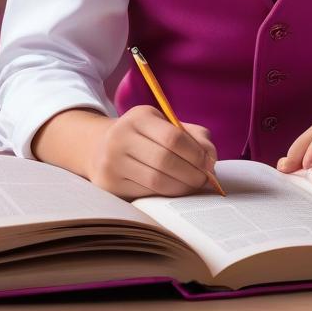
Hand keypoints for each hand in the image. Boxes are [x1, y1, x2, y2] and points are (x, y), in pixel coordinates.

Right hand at [86, 106, 217, 200]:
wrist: (101, 147)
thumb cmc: (144, 136)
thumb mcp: (165, 125)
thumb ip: (193, 135)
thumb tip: (210, 157)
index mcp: (139, 117)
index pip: (173, 137)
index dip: (196, 153)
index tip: (209, 163)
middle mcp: (120, 137)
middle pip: (166, 160)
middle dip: (192, 173)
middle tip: (205, 179)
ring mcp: (112, 162)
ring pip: (157, 181)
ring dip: (182, 186)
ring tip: (193, 185)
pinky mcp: (110, 184)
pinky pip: (146, 193)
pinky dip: (166, 193)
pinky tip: (175, 189)